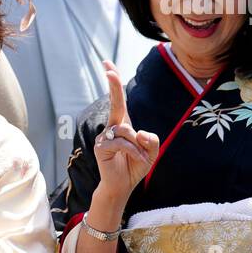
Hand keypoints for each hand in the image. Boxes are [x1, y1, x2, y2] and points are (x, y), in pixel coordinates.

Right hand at [93, 60, 158, 208]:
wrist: (122, 186)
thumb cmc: (134, 166)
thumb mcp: (151, 152)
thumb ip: (151, 140)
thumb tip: (138, 132)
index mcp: (123, 124)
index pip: (119, 100)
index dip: (114, 83)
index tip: (107, 66)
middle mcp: (112, 127)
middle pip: (116, 103)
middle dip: (113, 84)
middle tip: (107, 67)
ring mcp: (104, 137)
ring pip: (127, 131)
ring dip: (138, 146)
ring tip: (140, 158)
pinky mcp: (101, 147)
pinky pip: (122, 143)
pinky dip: (134, 152)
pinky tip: (137, 159)